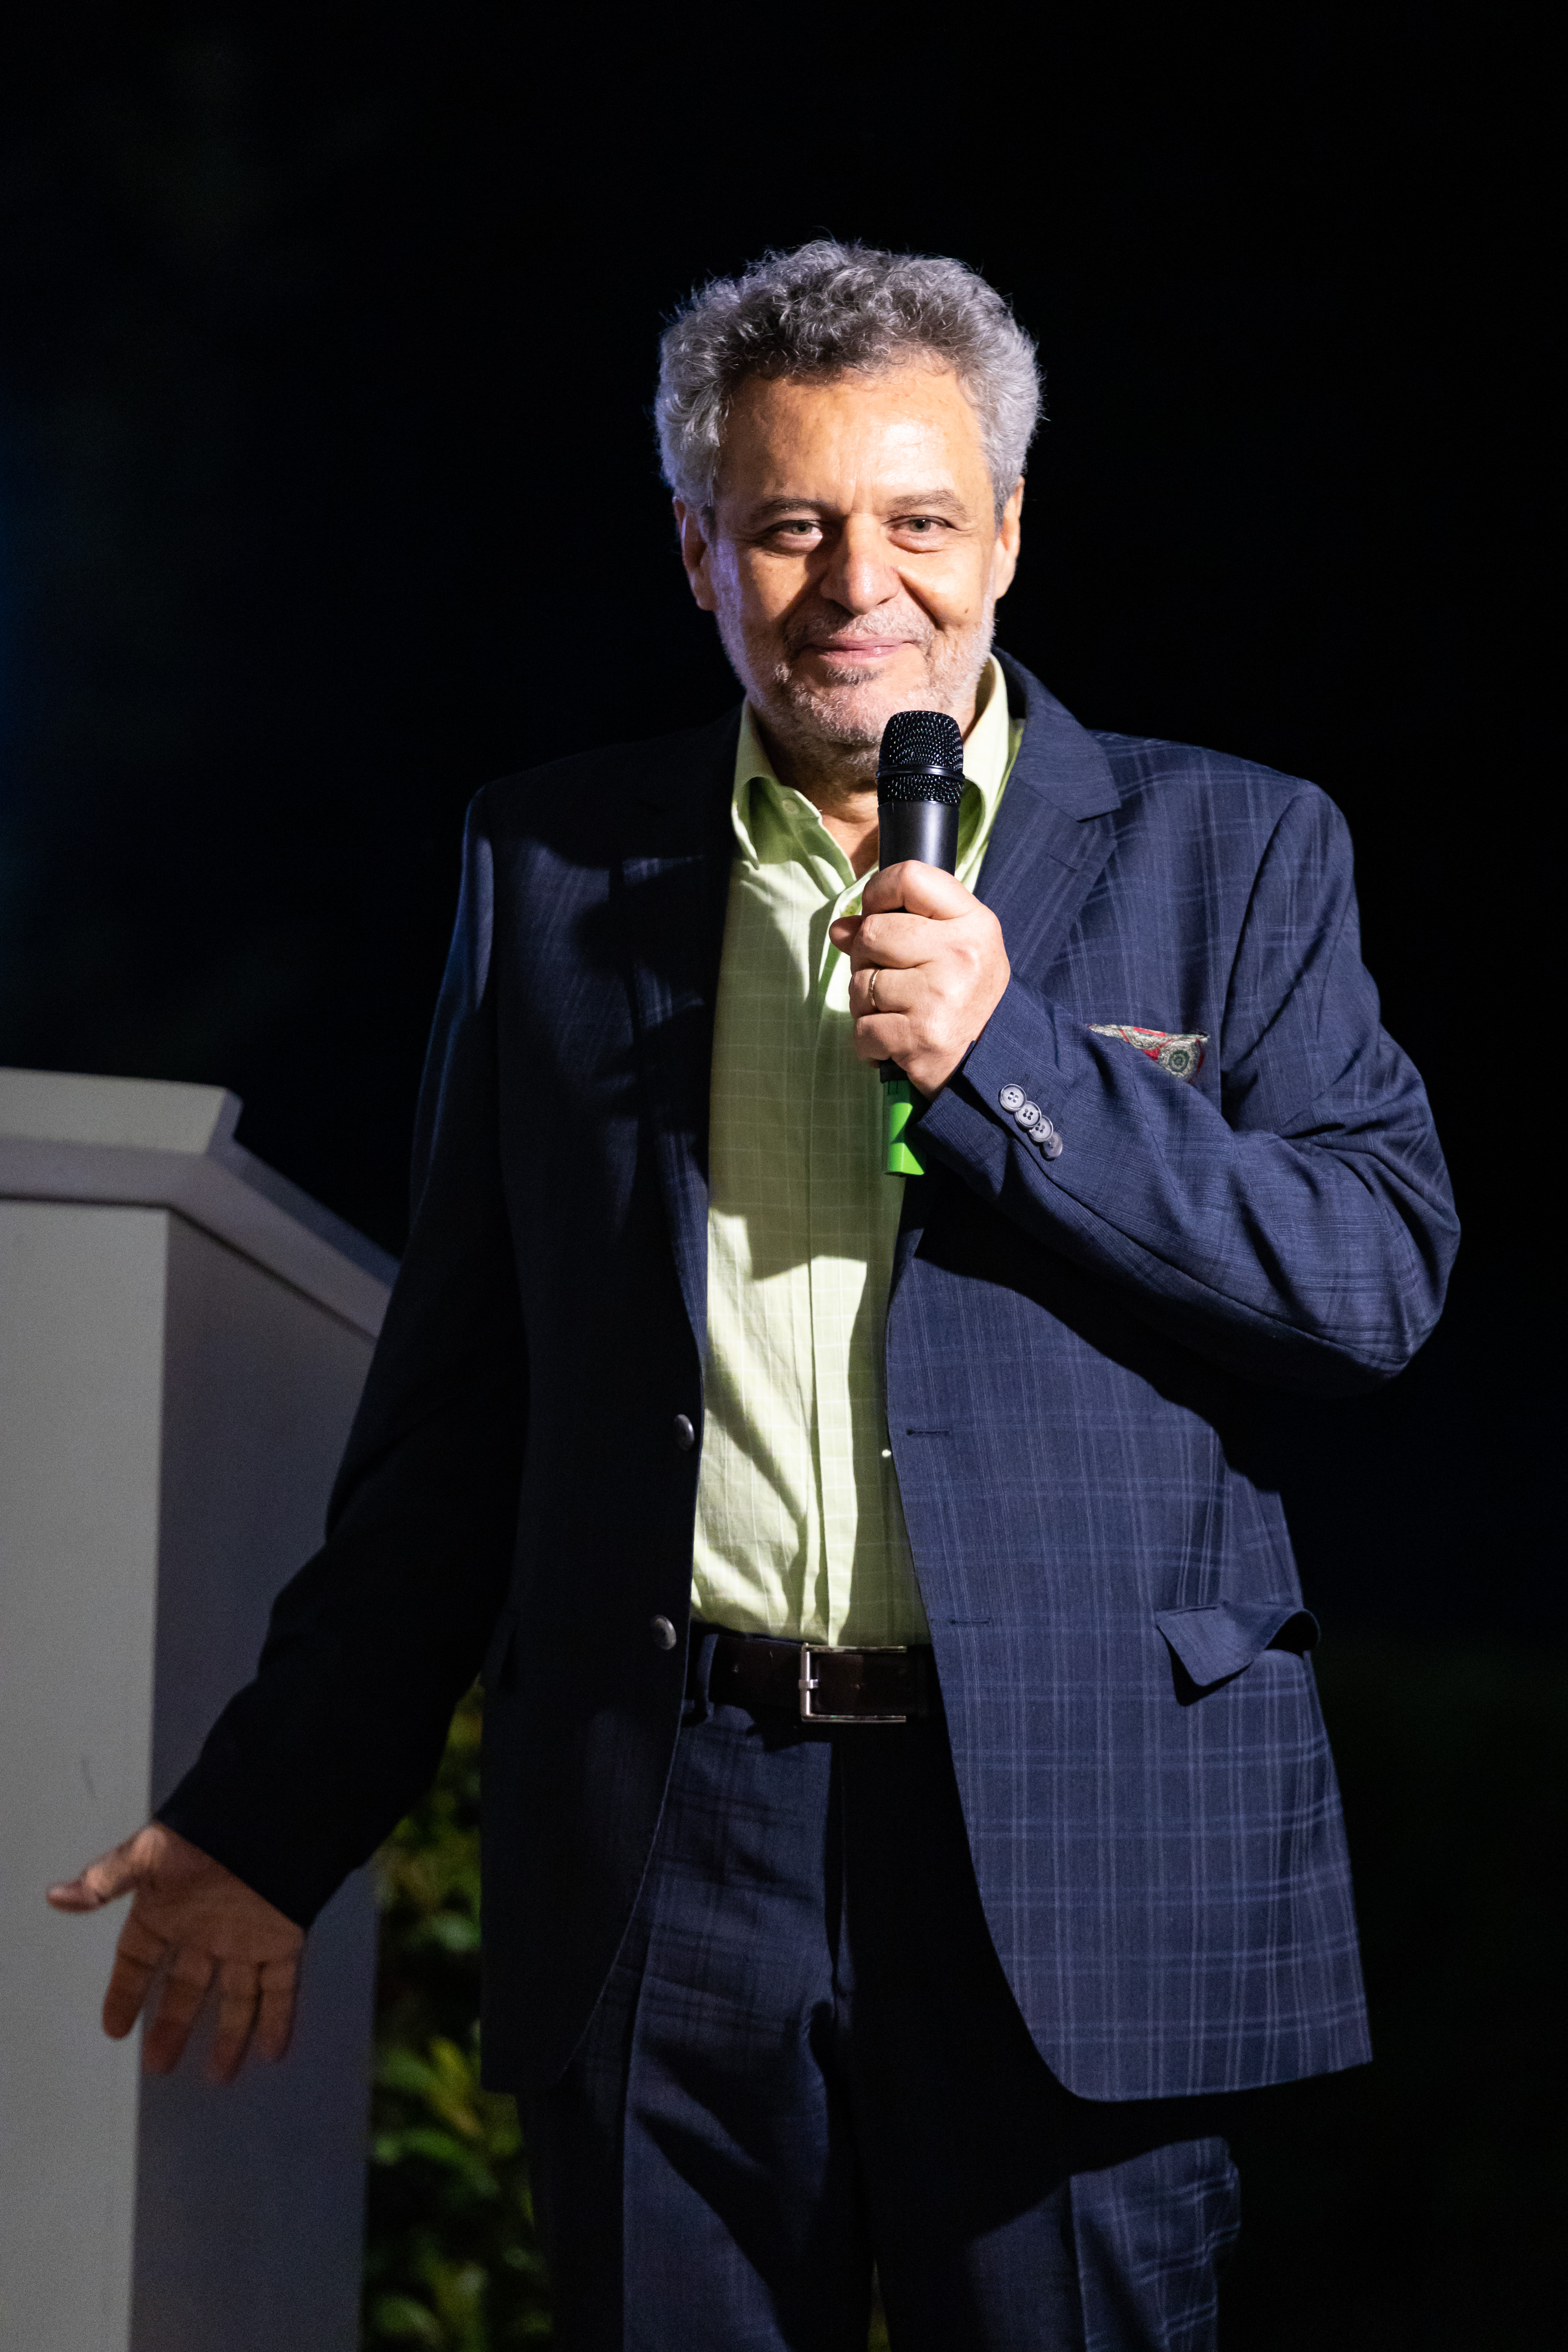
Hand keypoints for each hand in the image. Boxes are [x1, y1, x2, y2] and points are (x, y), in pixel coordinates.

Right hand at [47, 1822, 304, 2081]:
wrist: (272, 1812)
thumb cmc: (206, 1833)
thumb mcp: (150, 1855)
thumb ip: (107, 1880)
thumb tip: (56, 1896)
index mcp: (168, 1910)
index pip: (140, 1961)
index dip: (125, 1993)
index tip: (113, 2029)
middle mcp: (205, 1930)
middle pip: (186, 1988)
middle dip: (173, 2025)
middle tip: (158, 2066)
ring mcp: (245, 1937)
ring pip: (236, 1997)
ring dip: (230, 2036)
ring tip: (219, 2078)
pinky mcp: (284, 1938)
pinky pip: (281, 1986)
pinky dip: (278, 2018)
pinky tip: (272, 2051)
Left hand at [830, 860, 1009, 1095]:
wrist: (993, 1061)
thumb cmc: (965, 996)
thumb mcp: (951, 948)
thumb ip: (898, 926)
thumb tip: (840, 929)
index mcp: (973, 923)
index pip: (910, 876)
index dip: (879, 892)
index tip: (878, 913)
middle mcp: (959, 954)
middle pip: (872, 932)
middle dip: (866, 958)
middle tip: (891, 978)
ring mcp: (939, 996)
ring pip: (861, 983)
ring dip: (866, 1003)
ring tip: (897, 1013)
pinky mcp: (919, 1037)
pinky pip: (862, 1029)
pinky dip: (869, 1041)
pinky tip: (894, 1041)